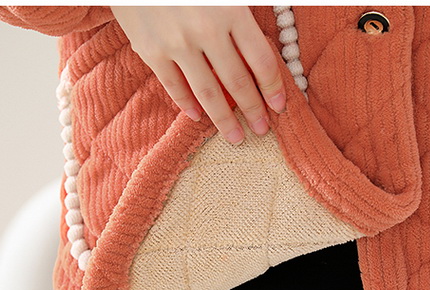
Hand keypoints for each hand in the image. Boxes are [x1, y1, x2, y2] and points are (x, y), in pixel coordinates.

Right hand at [110, 6, 285, 144]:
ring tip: (236, 137)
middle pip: (238, 82)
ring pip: (208, 92)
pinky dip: (187, 104)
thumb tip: (263, 48)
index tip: (279, 106)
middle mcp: (206, 31)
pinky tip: (199, 117)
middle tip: (262, 130)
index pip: (261, 60)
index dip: (273, 87)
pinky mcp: (150, 50)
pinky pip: (173, 85)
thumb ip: (243, 13)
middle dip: (253, 110)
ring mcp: (177, 43)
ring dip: (224, 119)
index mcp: (231, 11)